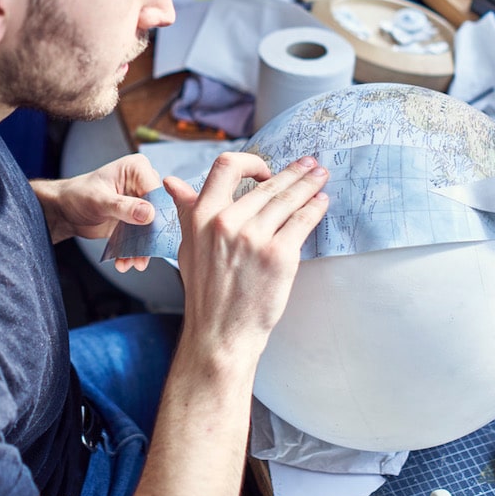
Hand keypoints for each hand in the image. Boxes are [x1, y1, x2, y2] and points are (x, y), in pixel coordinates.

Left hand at [31, 154, 160, 270]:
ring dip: (143, 248)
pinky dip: (135, 251)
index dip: (159, 213)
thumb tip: (149, 214)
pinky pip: (141, 237)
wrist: (65, 210)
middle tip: (145, 255)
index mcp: (138, 169)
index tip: (155, 234)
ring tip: (134, 263)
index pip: (158, 191)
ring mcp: (140, 203)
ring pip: (151, 228)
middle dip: (151, 236)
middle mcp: (143, 184)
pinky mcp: (135, 220)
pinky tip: (125, 262)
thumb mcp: (99, 200)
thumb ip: (123, 207)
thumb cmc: (77, 195)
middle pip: (159, 211)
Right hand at [164, 153, 329, 355]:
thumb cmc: (206, 293)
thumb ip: (187, 211)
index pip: (226, 167)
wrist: (220, 333)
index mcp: (202, 216)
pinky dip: (315, 208)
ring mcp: (254, 238)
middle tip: (309, 165)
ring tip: (320, 177)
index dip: (251, 162)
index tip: (265, 170)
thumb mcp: (188, 246)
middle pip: (268, 184)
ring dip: (308, 184)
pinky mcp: (279, 255)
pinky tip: (321, 202)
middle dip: (294, 172)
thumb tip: (173, 183)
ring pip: (288, 199)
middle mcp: (226, 222)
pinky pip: (302, 221)